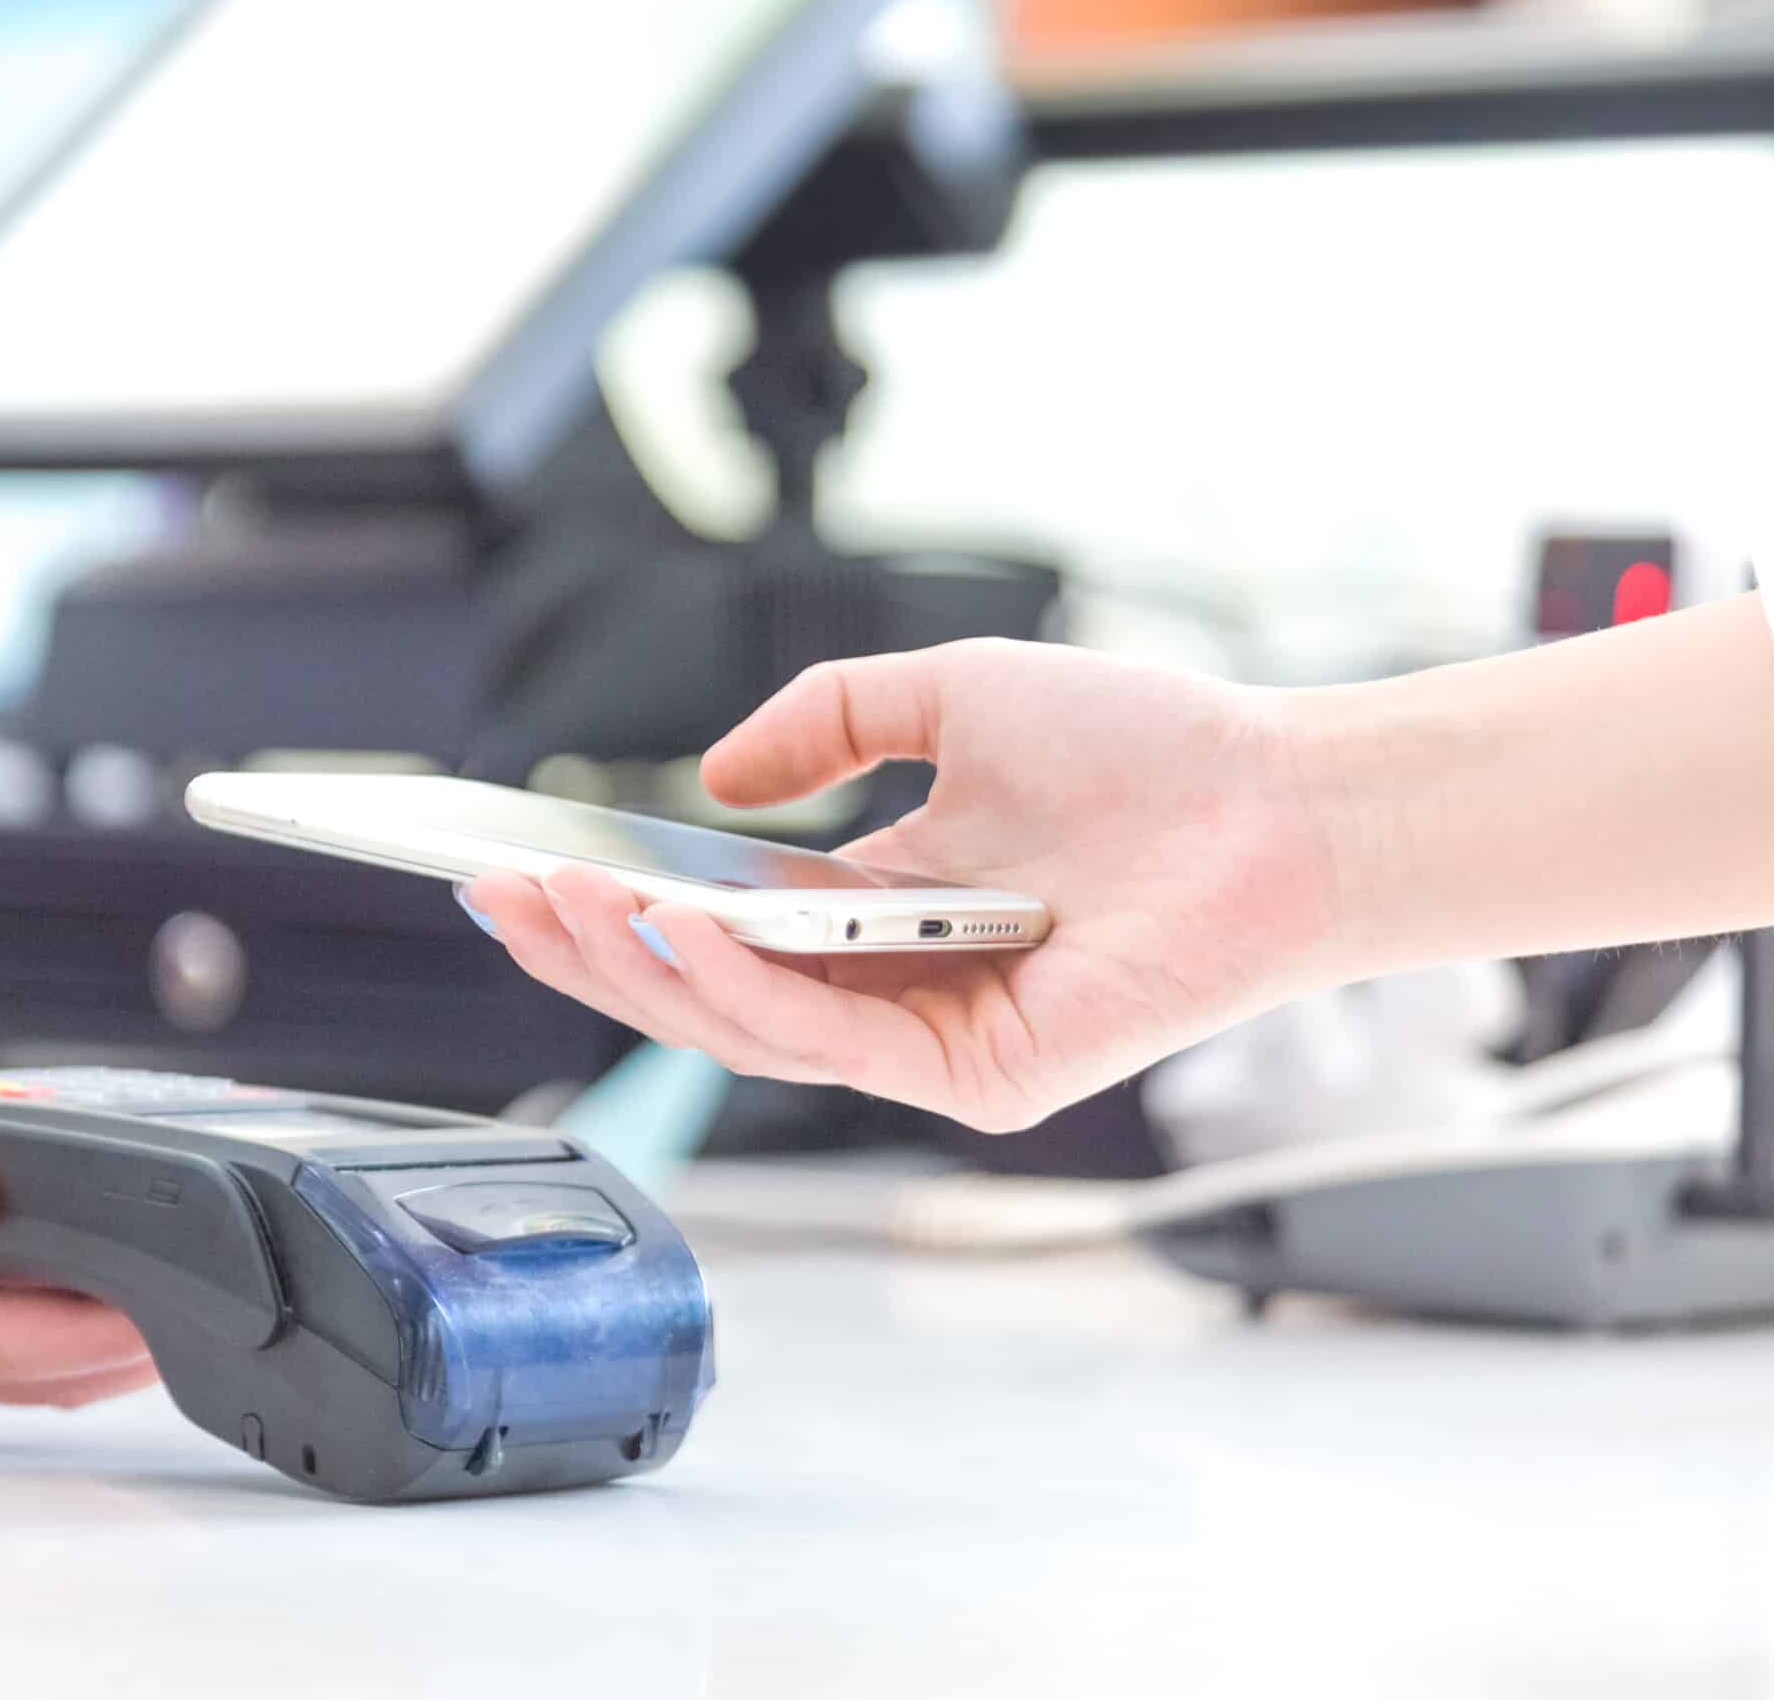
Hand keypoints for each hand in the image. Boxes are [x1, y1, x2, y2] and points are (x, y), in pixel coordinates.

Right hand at [462, 639, 1345, 1131]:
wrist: (1276, 797)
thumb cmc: (1143, 750)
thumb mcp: (951, 694)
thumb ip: (830, 719)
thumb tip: (715, 784)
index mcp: (874, 913)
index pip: (711, 930)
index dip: (608, 905)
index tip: (510, 864)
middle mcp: (891, 989)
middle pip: (705, 992)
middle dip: (591, 950)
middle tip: (496, 894)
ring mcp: (932, 1043)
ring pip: (748, 1030)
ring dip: (642, 969)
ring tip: (558, 903)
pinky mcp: (981, 1079)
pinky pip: (834, 1044)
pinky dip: (746, 988)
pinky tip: (680, 923)